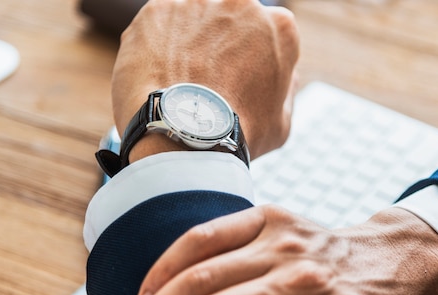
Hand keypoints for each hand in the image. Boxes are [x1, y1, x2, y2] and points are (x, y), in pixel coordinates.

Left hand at [111, 0, 299, 158]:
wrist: (187, 138)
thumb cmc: (238, 136)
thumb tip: (285, 76)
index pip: (265, 33)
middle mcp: (240, 5)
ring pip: (190, 23)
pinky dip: (153, 51)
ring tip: (177, 85)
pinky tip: (155, 80)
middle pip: (227, 22)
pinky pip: (155, 29)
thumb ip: (284, 89)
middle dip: (218, 46)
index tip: (237, 79)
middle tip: (205, 84)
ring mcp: (197, 5)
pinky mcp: (158, 12)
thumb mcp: (280, 122)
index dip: (250, 59)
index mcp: (278, 26)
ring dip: (184, 47)